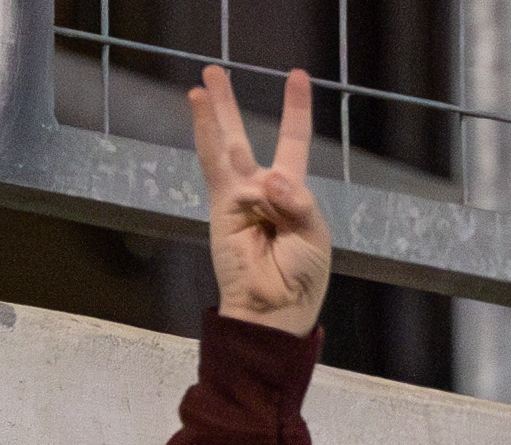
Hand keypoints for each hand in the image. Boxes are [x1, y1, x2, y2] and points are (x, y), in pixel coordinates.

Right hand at [188, 66, 331, 335]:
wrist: (275, 308)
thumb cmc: (301, 276)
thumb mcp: (313, 236)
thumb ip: (298, 203)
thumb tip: (270, 176)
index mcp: (295, 194)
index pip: (294, 143)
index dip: (295, 110)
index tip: (298, 77)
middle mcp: (265, 188)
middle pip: (248, 136)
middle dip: (231, 105)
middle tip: (216, 70)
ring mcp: (240, 194)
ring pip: (228, 142)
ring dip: (218, 110)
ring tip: (208, 76)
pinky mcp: (222, 204)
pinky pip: (212, 162)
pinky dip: (205, 133)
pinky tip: (196, 104)